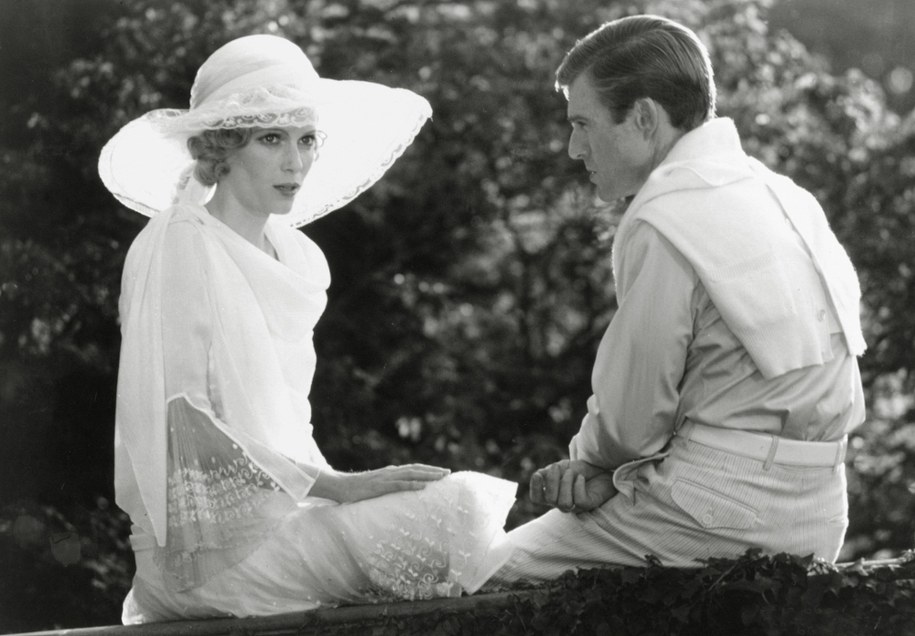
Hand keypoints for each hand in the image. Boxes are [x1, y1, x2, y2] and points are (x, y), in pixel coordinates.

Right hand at [312, 463, 450, 502]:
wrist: (339, 486)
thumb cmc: (356, 489)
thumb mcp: (375, 487)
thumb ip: (386, 487)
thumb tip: (397, 492)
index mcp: (390, 472)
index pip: (413, 469)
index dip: (427, 470)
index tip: (441, 472)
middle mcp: (390, 472)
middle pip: (416, 469)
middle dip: (432, 471)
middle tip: (448, 473)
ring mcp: (385, 478)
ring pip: (411, 475)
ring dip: (427, 476)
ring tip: (440, 477)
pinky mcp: (379, 487)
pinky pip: (398, 485)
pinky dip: (412, 485)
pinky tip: (422, 487)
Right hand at [529, 459, 615, 512]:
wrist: (601, 467)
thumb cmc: (579, 469)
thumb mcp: (560, 467)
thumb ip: (547, 473)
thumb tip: (537, 475)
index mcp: (551, 493)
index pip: (536, 498)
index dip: (535, 488)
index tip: (539, 474)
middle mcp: (560, 502)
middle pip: (549, 499)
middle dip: (553, 480)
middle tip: (558, 467)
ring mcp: (574, 506)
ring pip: (564, 503)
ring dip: (567, 483)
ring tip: (572, 473)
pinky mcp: (588, 505)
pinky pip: (579, 501)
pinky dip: (578, 486)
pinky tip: (581, 478)